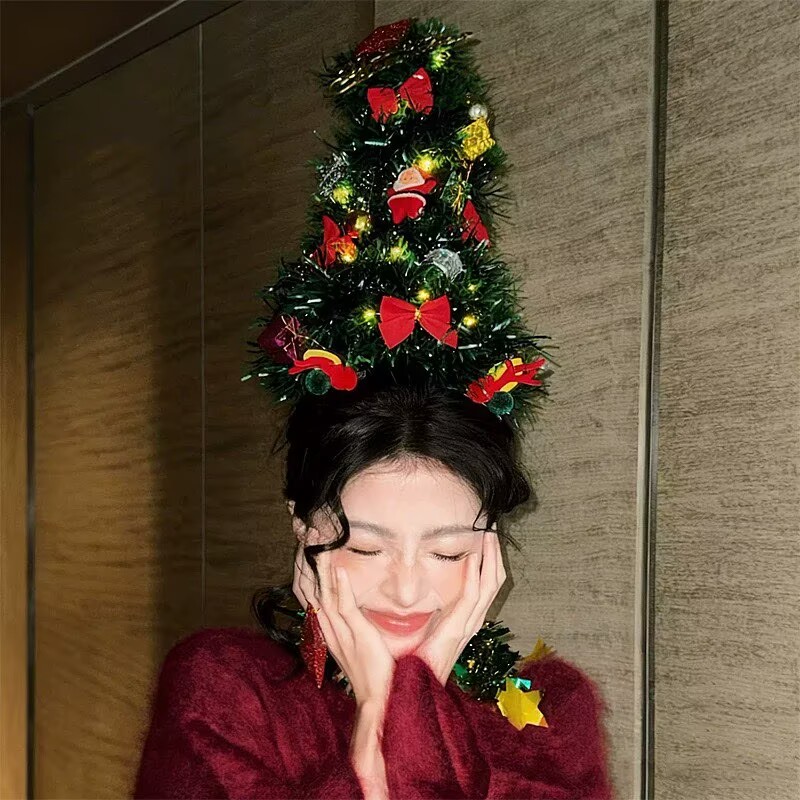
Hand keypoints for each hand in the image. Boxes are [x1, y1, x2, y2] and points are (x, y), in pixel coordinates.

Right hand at [293, 542, 394, 708]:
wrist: (379, 701)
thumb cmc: (373, 674)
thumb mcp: (356, 646)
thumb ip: (351, 628)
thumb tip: (355, 611)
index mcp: (329, 633)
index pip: (313, 597)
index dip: (307, 573)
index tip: (305, 550)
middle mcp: (330, 632)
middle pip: (313, 593)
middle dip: (307, 566)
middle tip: (305, 539)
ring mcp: (342, 634)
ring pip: (325, 596)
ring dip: (321, 570)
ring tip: (318, 545)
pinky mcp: (357, 636)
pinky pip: (345, 609)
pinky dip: (341, 587)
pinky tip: (339, 569)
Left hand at [413, 531, 506, 684]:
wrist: (409, 688)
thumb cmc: (413, 663)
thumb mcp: (425, 629)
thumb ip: (430, 613)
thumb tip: (421, 593)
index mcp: (465, 620)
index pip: (485, 585)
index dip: (489, 562)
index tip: (486, 538)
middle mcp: (471, 621)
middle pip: (494, 582)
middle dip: (495, 555)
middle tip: (492, 529)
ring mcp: (468, 626)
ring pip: (490, 585)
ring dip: (491, 558)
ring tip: (489, 535)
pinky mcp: (457, 629)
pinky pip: (472, 596)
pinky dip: (476, 574)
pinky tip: (474, 555)